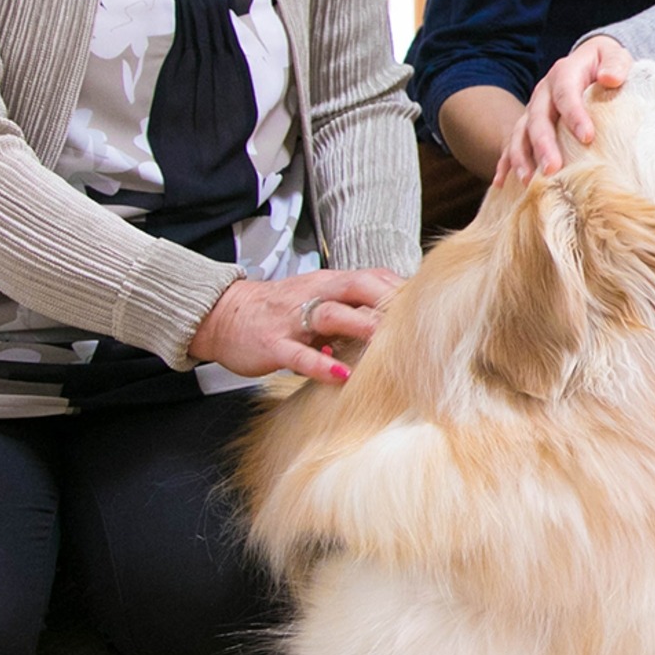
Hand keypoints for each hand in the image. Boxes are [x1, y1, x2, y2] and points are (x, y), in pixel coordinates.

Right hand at [188, 267, 401, 383]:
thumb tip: (395, 320)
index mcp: (329, 284)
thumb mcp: (317, 301)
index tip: (431, 304)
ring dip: (362, 326)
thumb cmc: (279, 310)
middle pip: (359, 288)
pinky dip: (322, 365)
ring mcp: (293, 319)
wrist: (223, 315)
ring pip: (332, 315)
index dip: (401, 289)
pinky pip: (300, 355)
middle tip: (418, 320)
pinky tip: (342, 376)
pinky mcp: (274, 344)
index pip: (373, 278)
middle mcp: (315, 295)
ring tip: (387, 342)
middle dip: (388, 301)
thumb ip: (352, 307)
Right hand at [498, 36, 630, 183]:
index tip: (587, 137)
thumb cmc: (605, 64)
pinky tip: (500, 184)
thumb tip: (610, 78)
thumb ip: (615, 64)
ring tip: (527, 181)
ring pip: (520, 134)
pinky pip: (512, 144)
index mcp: (563, 73)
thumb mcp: (613, 56)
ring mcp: (533, 109)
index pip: (566, 94)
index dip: (574, 115)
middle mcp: (543, 92)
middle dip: (543, 144)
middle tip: (552, 168)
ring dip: (521, 157)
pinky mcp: (528, 126)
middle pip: (538, 118)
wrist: (589, 63)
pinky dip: (505, 163)